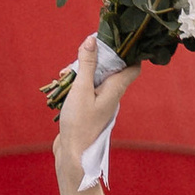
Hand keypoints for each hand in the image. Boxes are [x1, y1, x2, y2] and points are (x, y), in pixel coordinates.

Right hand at [51, 37, 132, 194]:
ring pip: (95, 79)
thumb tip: (92, 40)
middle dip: (96, 59)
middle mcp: (111, 96)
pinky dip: (76, 85)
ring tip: (65, 74)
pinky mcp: (88, 111)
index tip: (118, 38)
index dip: (130, 51)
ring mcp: (100, 104)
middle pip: (111, 69)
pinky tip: (62, 87)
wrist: (73, 157)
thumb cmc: (80, 125)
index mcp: (115, 90)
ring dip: (81, 72)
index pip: (133, 67)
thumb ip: (87, 65)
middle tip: (80, 54)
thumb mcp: (81, 90)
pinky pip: (85, 91)